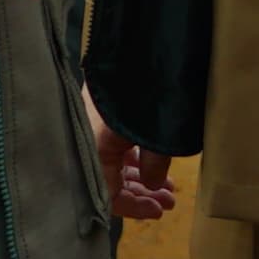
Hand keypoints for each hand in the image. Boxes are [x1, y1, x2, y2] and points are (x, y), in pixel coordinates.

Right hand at [91, 103, 175, 221]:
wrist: (133, 46)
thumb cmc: (140, 92)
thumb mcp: (153, 133)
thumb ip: (154, 163)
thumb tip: (153, 185)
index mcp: (94, 152)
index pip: (108, 196)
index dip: (134, 207)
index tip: (158, 212)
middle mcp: (88, 143)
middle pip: (112, 180)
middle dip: (143, 192)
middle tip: (169, 200)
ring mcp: (93, 127)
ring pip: (115, 162)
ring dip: (142, 175)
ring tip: (168, 185)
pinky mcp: (100, 114)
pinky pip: (114, 145)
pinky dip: (134, 156)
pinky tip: (154, 161)